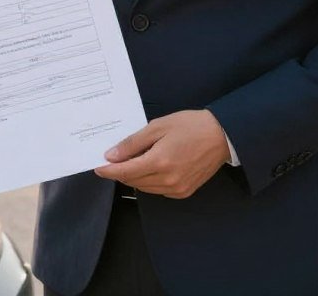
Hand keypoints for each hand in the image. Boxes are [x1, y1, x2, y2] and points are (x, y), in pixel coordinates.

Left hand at [94, 110, 228, 198]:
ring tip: (127, 162)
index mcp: (159, 162)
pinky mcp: (185, 192)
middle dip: (120, 172)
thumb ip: (133, 143)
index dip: (108, 171)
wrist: (220, 136)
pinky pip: (158, 191)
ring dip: (133, 178)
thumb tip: (112, 155)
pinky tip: (147, 168)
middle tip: (111, 160)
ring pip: (145, 188)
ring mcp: (177, 188)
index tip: (97, 167)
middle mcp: (168, 180)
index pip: (125, 172)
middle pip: (134, 181)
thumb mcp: (157, 127)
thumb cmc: (189, 125)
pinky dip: (148, 182)